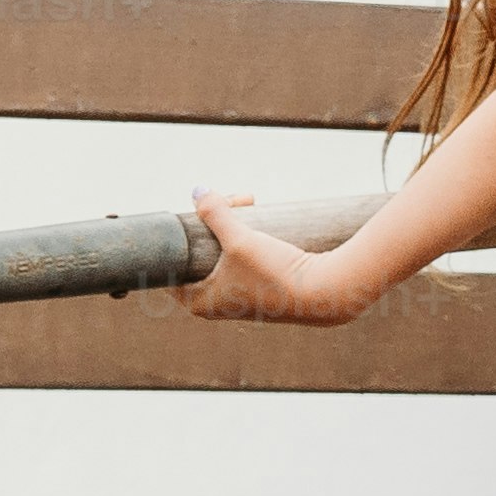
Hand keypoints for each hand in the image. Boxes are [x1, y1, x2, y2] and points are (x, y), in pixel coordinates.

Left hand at [182, 191, 372, 326]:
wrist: (324, 293)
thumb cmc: (276, 273)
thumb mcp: (240, 240)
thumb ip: (215, 214)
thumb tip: (197, 191)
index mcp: (199, 302)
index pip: (171, 266)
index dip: (179, 235)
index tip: (192, 214)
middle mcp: (215, 304)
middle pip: (199, 252)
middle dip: (214, 219)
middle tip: (234, 199)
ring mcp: (237, 297)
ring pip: (221, 252)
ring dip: (232, 224)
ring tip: (250, 201)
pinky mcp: (257, 289)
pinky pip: (239, 258)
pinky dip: (244, 238)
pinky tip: (258, 220)